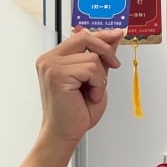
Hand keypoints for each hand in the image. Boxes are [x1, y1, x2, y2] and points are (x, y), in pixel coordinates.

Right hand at [35, 28, 123, 143]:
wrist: (65, 134)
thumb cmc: (75, 112)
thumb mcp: (95, 79)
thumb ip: (101, 58)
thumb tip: (113, 38)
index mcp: (54, 58)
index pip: (80, 36)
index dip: (101, 34)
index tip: (117, 33)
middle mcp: (49, 59)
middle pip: (84, 38)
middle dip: (105, 50)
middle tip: (115, 65)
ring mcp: (51, 66)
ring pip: (92, 57)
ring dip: (100, 78)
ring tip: (92, 93)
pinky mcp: (57, 75)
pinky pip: (91, 69)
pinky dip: (98, 84)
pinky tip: (90, 96)